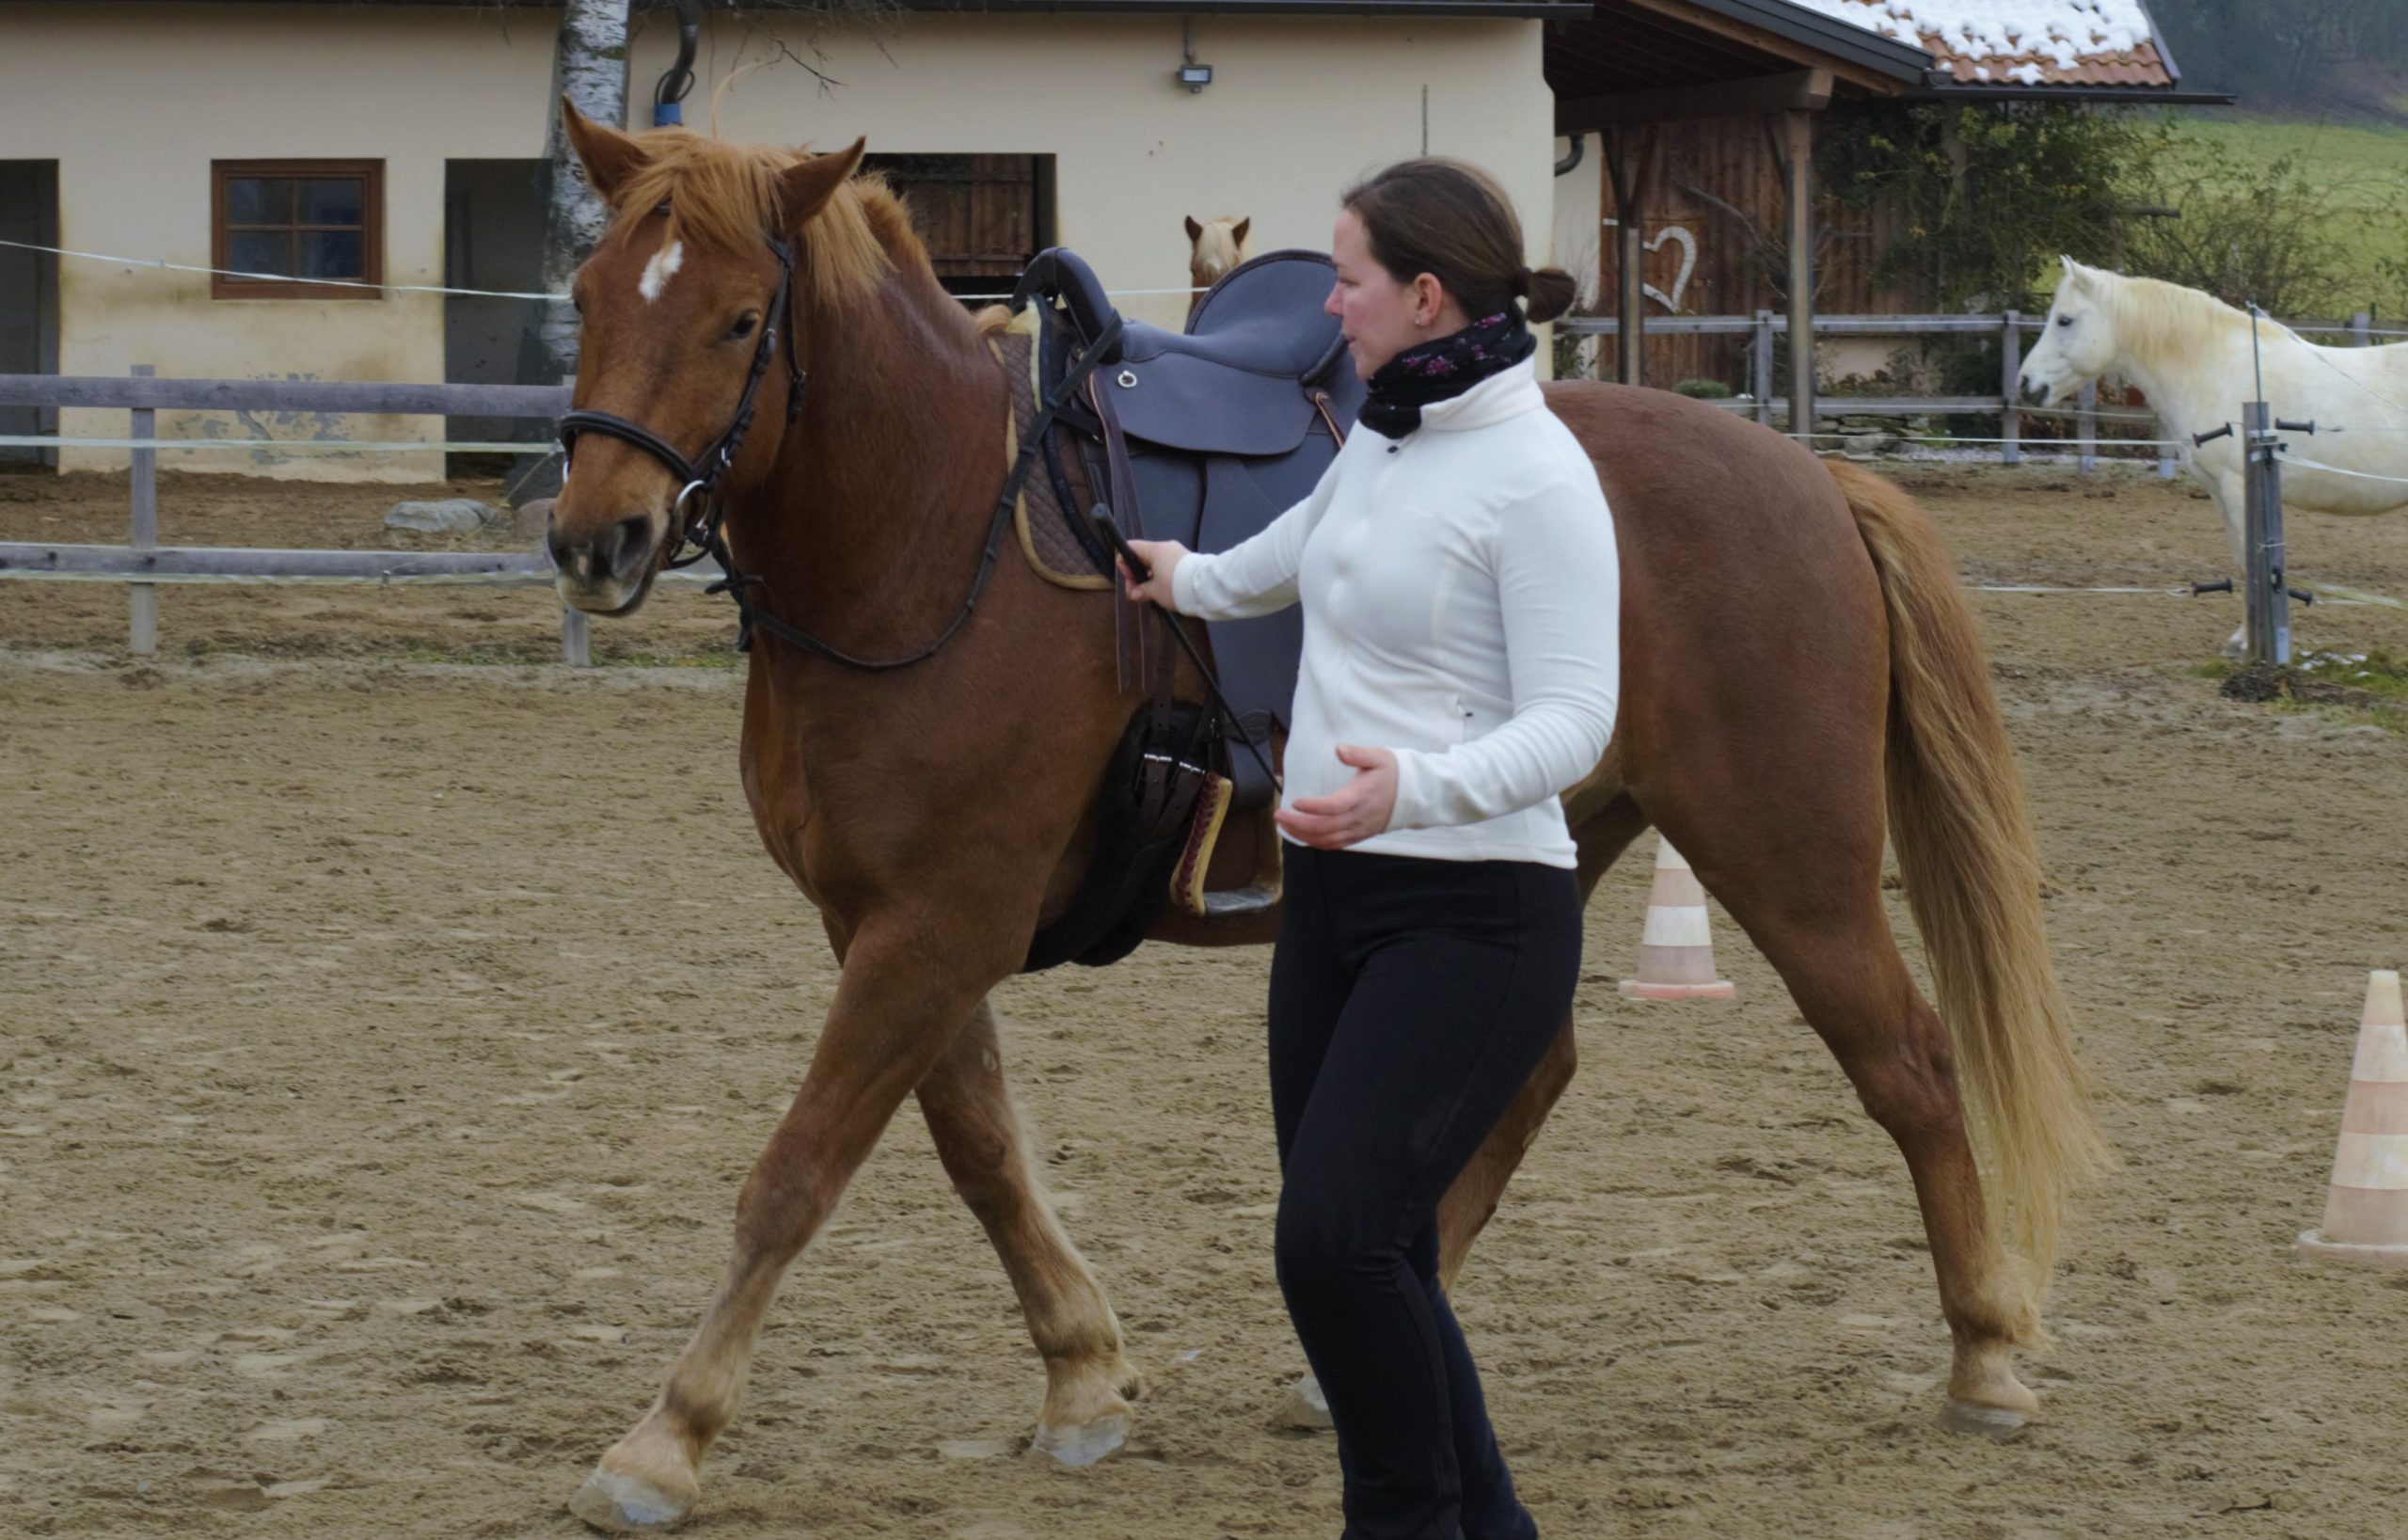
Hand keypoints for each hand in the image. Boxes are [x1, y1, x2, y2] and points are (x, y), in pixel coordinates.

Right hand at [1120, 539, 1185, 607]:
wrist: (1207, 587)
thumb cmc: (1175, 586)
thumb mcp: (1155, 591)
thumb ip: (1141, 591)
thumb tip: (1134, 594)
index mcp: (1155, 549)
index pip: (1131, 547)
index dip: (1124, 563)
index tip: (1129, 579)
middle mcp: (1166, 547)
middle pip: (1143, 557)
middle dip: (1136, 575)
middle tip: (1136, 593)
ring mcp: (1177, 553)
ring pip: (1155, 563)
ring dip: (1149, 578)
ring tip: (1149, 595)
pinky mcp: (1187, 562)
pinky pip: (1167, 566)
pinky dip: (1161, 577)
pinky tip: (1162, 591)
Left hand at [1275, 745, 1397, 849]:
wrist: (1413, 795)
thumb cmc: (1392, 773)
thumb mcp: (1378, 757)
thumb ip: (1358, 754)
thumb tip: (1339, 750)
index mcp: (1361, 797)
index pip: (1334, 807)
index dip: (1313, 807)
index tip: (1295, 801)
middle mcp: (1358, 817)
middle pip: (1325, 827)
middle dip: (1299, 823)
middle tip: (1278, 814)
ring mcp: (1358, 829)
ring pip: (1327, 839)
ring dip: (1303, 835)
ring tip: (1284, 825)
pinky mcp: (1358, 836)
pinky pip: (1335, 844)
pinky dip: (1315, 843)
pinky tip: (1301, 835)